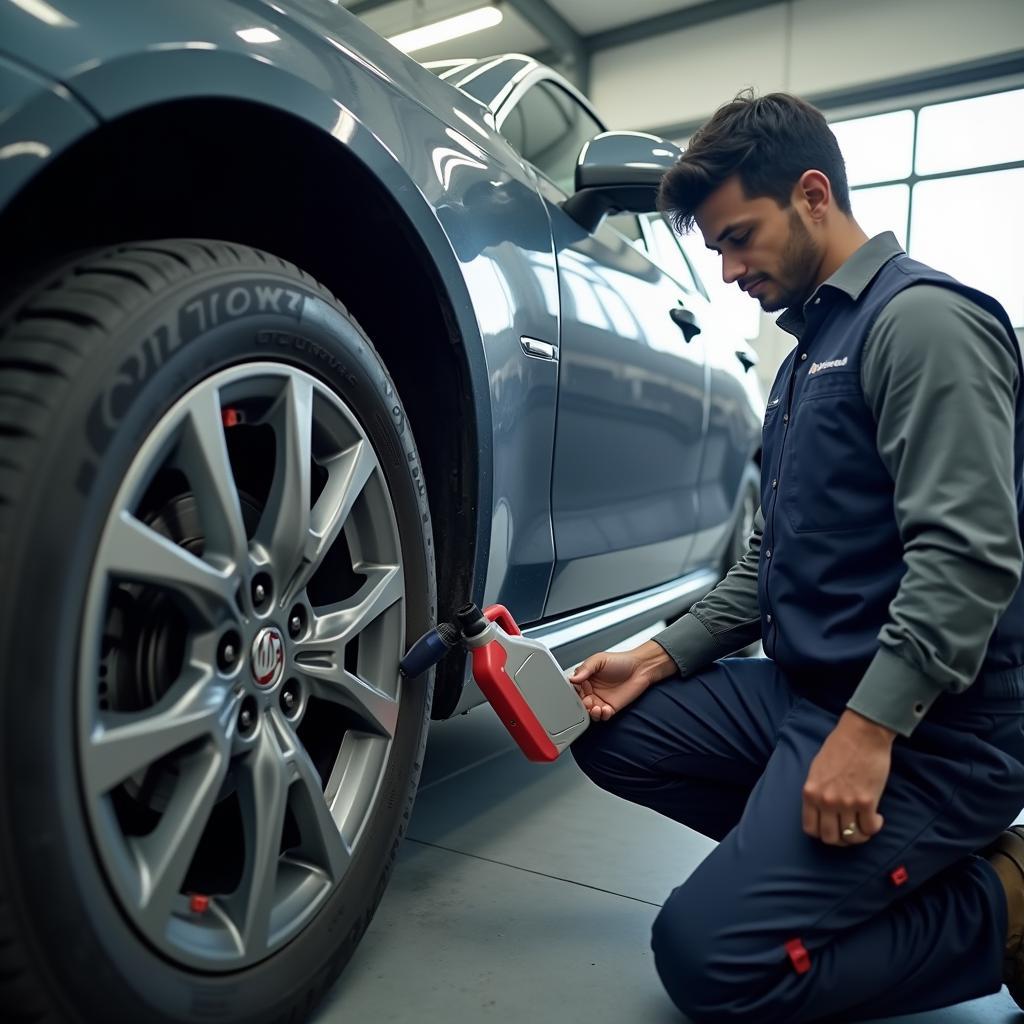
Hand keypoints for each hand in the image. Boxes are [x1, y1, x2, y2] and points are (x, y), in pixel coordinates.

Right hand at [569, 640, 674, 720]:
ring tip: (596, 708)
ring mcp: (601, 700)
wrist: (641, 668)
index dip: (574, 692)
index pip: (574, 688)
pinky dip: (602, 716)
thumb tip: (573, 678)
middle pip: (580, 702)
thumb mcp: (599, 659)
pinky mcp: (611, 708)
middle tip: (588, 701)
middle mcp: (592, 690)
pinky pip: (602, 716)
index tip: (578, 691)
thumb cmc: (622, 661)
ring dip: (590, 713)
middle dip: (582, 705)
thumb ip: (585, 668)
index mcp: (586, 678)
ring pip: (589, 712)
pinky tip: (605, 710)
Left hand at [802, 710, 895, 845]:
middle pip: (831, 838)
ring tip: (864, 824)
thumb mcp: (816, 770)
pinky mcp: (867, 801)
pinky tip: (876, 817)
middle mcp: (825, 801)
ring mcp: (846, 802)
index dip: (822, 834)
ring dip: (859, 835)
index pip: (810, 829)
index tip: (832, 829)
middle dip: (841, 839)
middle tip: (850, 830)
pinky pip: (870, 829)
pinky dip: (874, 827)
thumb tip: (820, 811)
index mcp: (810, 792)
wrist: (861, 734)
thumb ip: (816, 792)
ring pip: (852, 837)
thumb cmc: (839, 748)